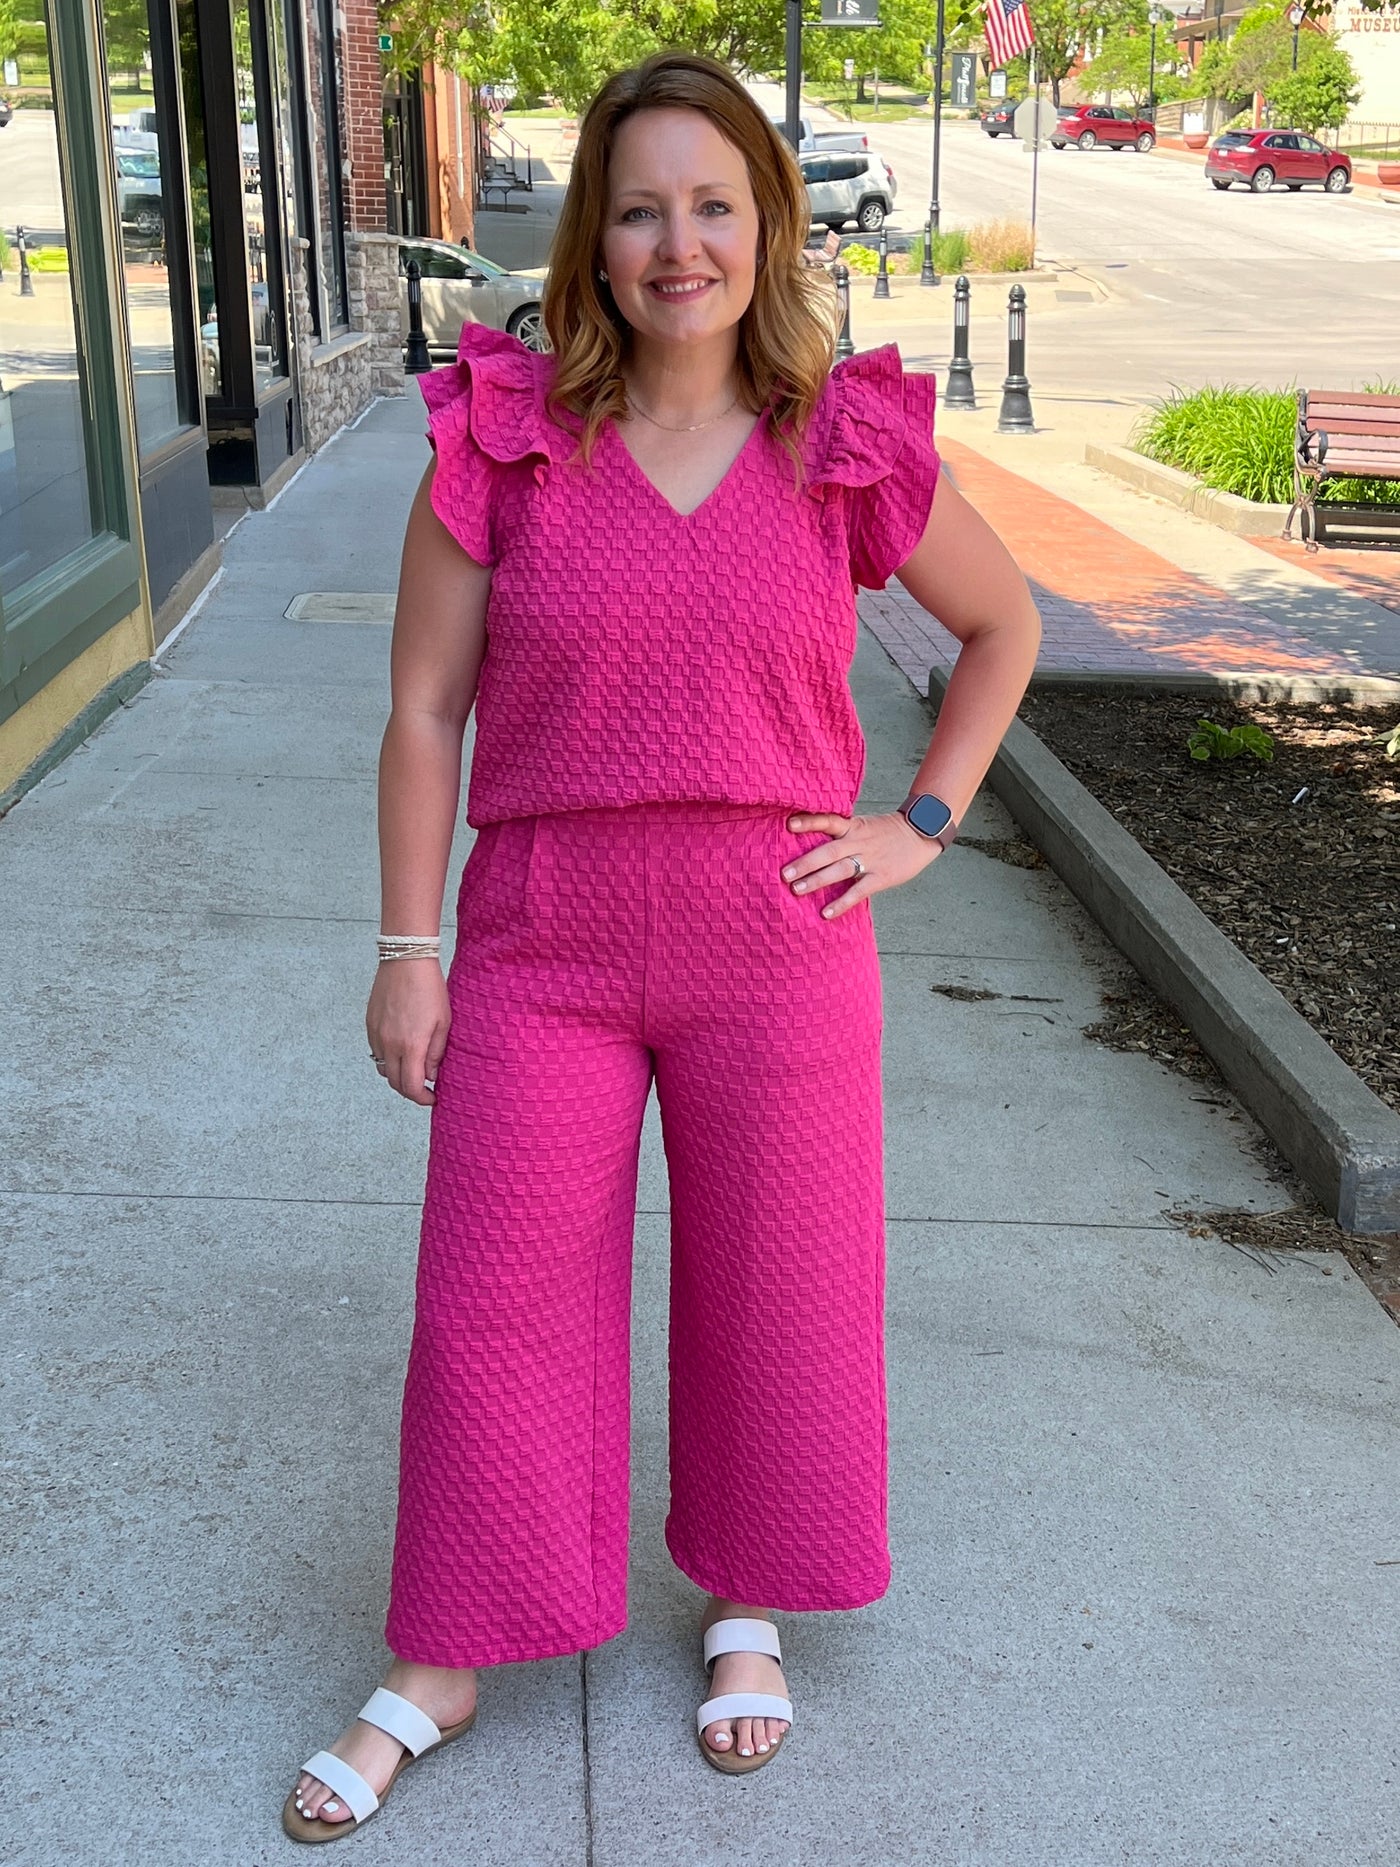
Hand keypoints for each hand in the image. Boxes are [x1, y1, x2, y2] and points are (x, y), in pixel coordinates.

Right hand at [366, 960, 450, 1105]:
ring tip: (413, 1070)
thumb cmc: (430, 989)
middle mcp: (389, 1044)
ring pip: (383, 1069)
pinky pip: (376, 1053)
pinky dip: (387, 1059)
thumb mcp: (444, 1023)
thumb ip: (436, 1054)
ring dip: (398, 1076)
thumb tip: (431, 1075)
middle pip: (395, 1083)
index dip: (422, 1098)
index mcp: (411, 1046)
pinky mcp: (370, 1025)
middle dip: (410, 1091)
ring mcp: (376, 1035)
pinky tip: (401, 1052)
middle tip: (424, 1088)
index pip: (411, 1087)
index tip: (432, 1098)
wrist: (405, 961)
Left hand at [781, 810, 943, 921]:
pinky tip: (826, 913)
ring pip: (839, 870)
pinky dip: (842, 902)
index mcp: (853, 826)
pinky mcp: (881, 876)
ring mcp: (870, 859)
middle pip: (828, 851)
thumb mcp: (863, 824)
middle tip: (784, 874)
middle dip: (805, 862)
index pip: (829, 820)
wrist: (921, 834)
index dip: (809, 822)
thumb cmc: (886, 832)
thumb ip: (842, 833)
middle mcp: (858, 841)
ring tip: (797, 890)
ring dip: (817, 880)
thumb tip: (811, 844)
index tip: (789, 825)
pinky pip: (858, 891)